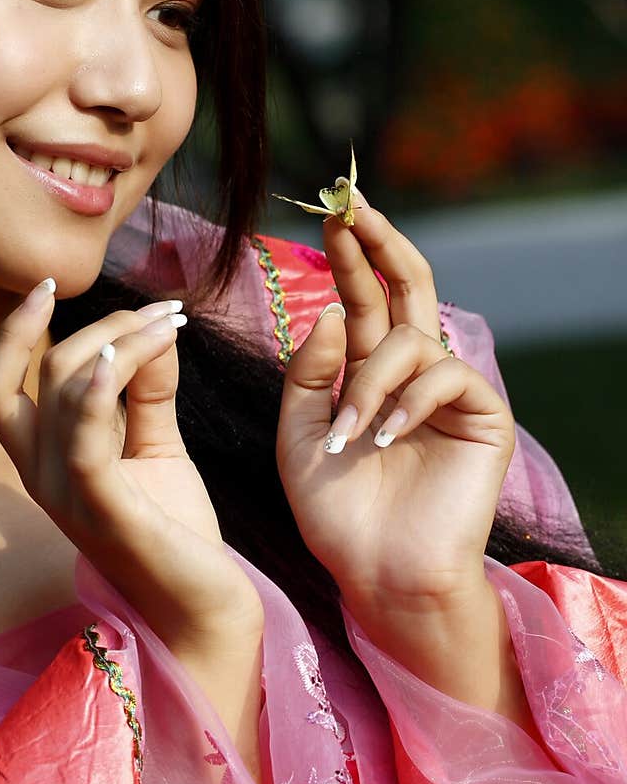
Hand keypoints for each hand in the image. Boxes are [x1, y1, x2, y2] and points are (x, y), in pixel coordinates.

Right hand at [0, 284, 262, 651]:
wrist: (202, 608)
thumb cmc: (173, 530)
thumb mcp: (155, 446)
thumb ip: (145, 391)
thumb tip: (150, 332)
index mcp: (43, 461)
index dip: (11, 332)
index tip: (47, 284)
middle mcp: (40, 476)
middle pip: (44, 370)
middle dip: (107, 325)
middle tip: (166, 314)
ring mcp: (66, 496)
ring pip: (67, 388)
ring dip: (124, 339)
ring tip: (172, 322)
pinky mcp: (104, 509)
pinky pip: (85, 436)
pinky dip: (104, 384)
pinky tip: (135, 352)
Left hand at [275, 192, 516, 623]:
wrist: (376, 574)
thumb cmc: (336, 510)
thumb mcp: (300, 433)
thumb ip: (310, 372)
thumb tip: (336, 310)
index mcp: (368, 370)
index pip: (363, 295)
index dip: (350, 253)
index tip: (332, 209)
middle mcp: (411, 371)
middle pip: (406, 286)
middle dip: (379, 244)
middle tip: (355, 209)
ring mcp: (449, 392)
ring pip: (412, 338)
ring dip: (370, 380)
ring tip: (350, 434)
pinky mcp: (483, 416)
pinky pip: (446, 375)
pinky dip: (408, 401)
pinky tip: (384, 438)